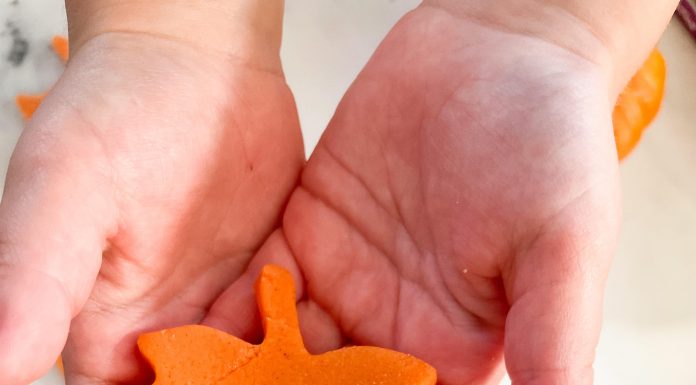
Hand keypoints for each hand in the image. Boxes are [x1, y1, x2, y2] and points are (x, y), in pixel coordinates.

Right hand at [0, 3, 302, 383]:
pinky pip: (292, 324)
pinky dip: (311, 344)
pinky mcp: (269, 273)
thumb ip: (34, 274)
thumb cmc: (117, 113)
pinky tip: (345, 355)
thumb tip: (1, 363)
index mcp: (105, 322)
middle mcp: (167, 321)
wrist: (193, 64)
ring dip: (282, 381)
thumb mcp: (64, 188)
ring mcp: (224, 298)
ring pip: (252, 370)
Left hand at [209, 4, 622, 384]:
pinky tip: (188, 333)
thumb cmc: (550, 141)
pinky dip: (226, 314)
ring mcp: (347, 276)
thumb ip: (552, 336)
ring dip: (240, 370)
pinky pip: (259, 286)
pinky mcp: (310, 230)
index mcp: (457, 344)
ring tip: (188, 383)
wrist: (496, 49)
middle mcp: (395, 322)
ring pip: (282, 346)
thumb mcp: (563, 242)